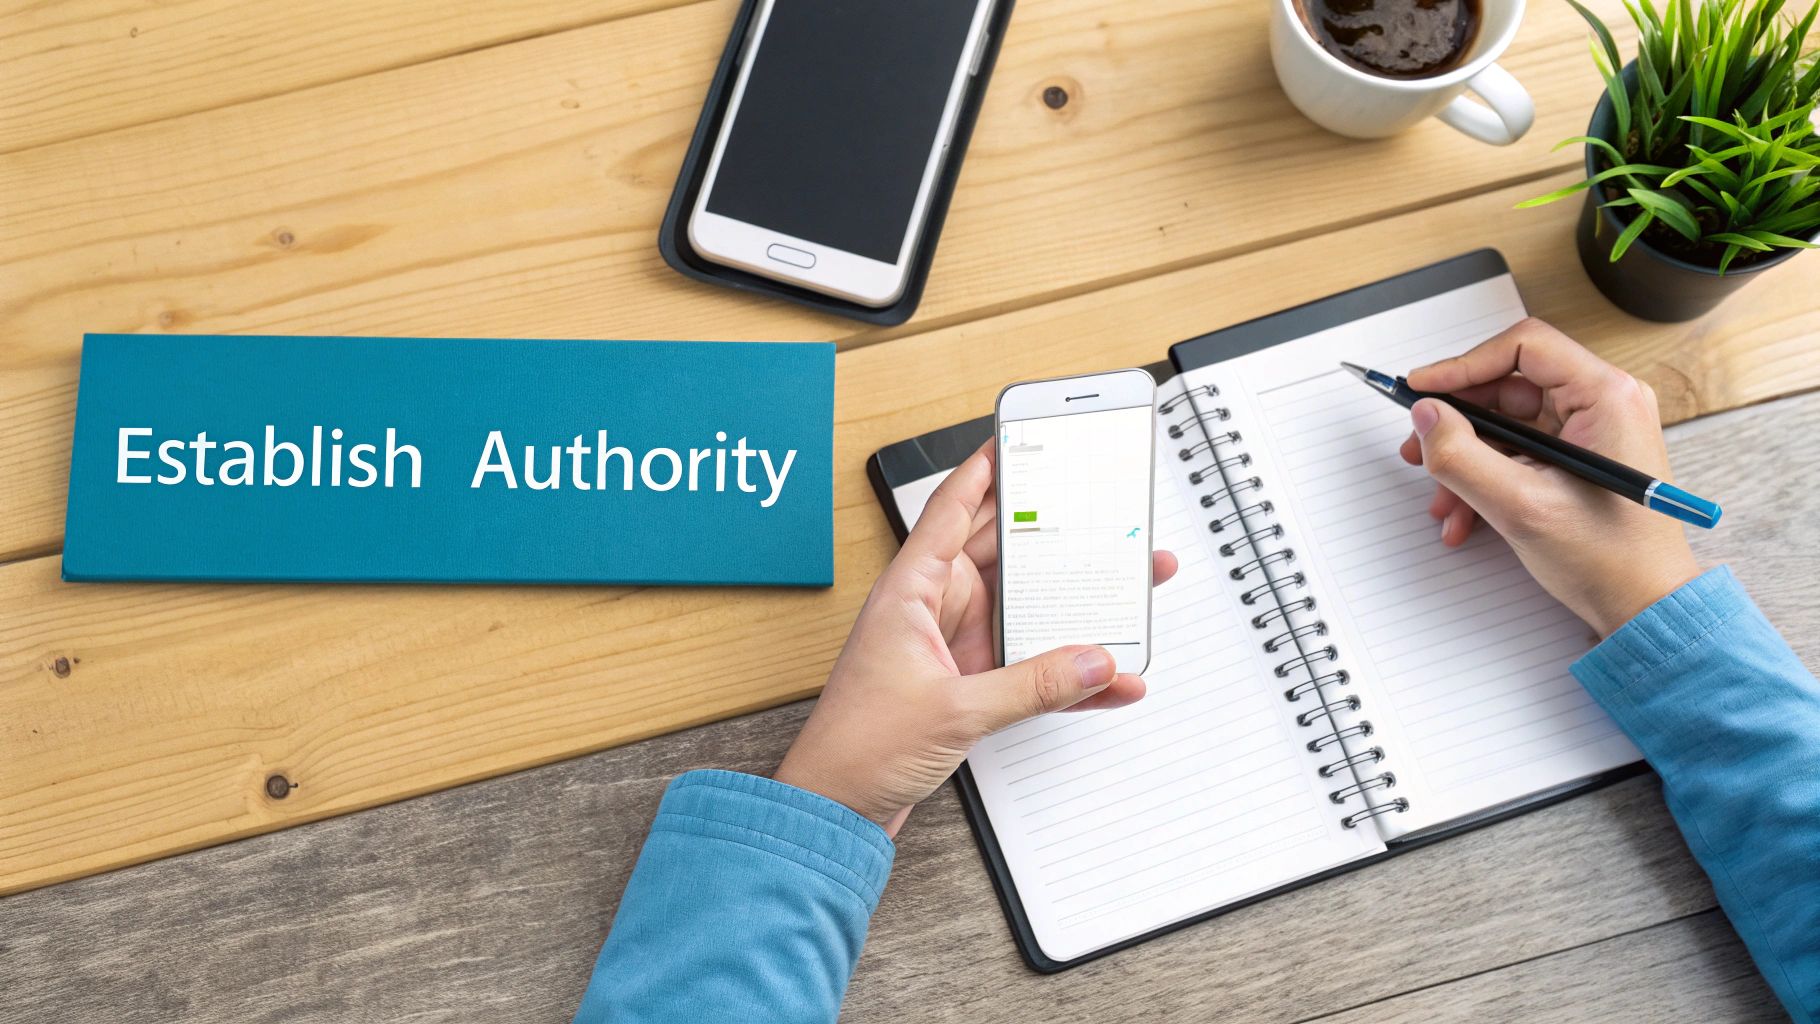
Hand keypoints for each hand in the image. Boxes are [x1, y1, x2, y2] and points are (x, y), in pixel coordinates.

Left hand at [775, 439, 1177, 833]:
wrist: (836, 810)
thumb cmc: (857, 747)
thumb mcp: (955, 710)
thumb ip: (1031, 685)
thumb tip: (1091, 660)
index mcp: (911, 591)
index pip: (953, 511)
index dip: (986, 470)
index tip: (1019, 437)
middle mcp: (933, 610)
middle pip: (1003, 554)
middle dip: (1055, 536)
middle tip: (1105, 511)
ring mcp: (952, 647)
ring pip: (1024, 609)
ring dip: (1072, 605)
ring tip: (1130, 585)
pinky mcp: (967, 685)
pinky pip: (1029, 665)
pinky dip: (1066, 672)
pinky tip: (1107, 677)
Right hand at [1398, 317, 1701, 636]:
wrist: (1643, 606)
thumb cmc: (1610, 560)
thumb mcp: (1520, 506)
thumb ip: (1461, 456)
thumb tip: (1426, 416)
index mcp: (1607, 397)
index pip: (1523, 347)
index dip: (1463, 364)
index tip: (1422, 388)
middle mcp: (1603, 403)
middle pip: (1508, 385)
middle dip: (1457, 422)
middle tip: (1418, 446)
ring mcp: (1591, 430)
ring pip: (1506, 422)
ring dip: (1465, 458)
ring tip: (1442, 499)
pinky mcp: (1578, 456)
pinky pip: (1517, 450)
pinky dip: (1484, 476)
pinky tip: (1465, 514)